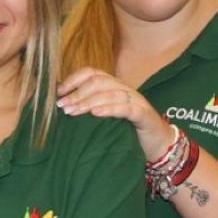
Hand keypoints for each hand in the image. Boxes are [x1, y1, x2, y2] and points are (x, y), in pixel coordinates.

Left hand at [57, 67, 175, 159]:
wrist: (159, 144)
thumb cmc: (128, 131)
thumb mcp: (107, 116)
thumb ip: (90, 108)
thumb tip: (63, 107)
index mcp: (114, 86)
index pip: (92, 73)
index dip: (73, 80)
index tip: (58, 93)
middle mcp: (125, 89)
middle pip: (98, 81)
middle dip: (77, 93)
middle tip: (62, 106)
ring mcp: (136, 101)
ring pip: (110, 93)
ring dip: (88, 102)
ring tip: (72, 111)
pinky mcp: (145, 115)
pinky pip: (127, 108)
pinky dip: (110, 109)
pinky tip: (96, 114)